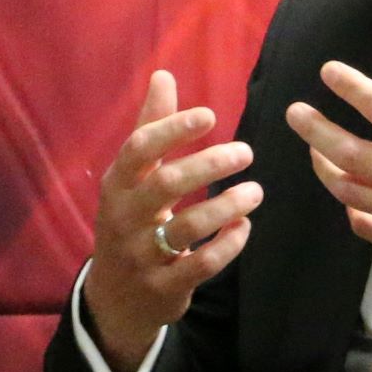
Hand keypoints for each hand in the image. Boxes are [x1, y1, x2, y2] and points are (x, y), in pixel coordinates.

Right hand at [81, 70, 261, 371]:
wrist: (116, 296)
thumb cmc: (130, 221)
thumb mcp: (132, 178)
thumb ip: (150, 127)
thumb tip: (164, 75)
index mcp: (117, 185)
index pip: (139, 149)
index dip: (173, 129)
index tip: (210, 115)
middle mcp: (124, 217)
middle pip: (167, 184)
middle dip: (210, 165)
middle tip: (247, 152)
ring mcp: (142, 254)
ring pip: (187, 227)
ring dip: (226, 207)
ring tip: (256, 192)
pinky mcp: (164, 286)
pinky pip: (201, 264)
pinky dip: (228, 244)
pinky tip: (245, 227)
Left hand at [290, 46, 371, 298]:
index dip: (352, 88)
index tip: (328, 72)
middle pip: (349, 152)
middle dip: (315, 130)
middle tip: (294, 113)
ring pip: (348, 190)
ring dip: (325, 168)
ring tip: (313, 151)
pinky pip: (365, 226)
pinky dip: (351, 210)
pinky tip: (349, 198)